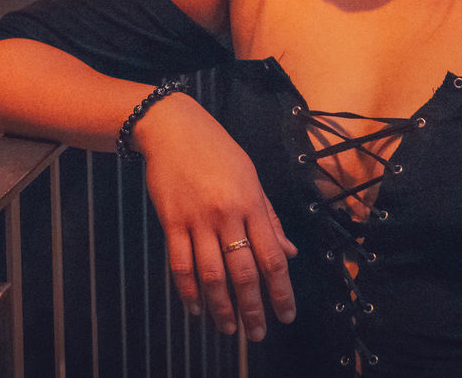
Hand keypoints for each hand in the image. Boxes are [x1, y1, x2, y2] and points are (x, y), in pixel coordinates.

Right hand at [134, 95, 297, 340]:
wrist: (173, 128)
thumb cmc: (217, 150)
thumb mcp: (251, 177)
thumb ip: (269, 217)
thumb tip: (289, 252)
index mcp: (252, 204)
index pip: (272, 257)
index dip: (282, 291)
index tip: (286, 315)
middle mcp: (227, 215)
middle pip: (243, 273)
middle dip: (253, 309)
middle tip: (256, 333)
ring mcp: (197, 219)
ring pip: (211, 275)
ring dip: (221, 307)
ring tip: (228, 328)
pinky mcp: (172, 221)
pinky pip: (180, 264)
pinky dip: (188, 291)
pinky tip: (196, 309)